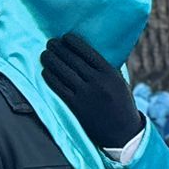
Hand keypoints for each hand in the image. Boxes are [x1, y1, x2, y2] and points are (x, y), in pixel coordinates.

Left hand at [40, 34, 142, 148]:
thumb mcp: (120, 83)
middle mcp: (98, 81)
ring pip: (63, 72)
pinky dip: (50, 78)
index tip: (65, 37)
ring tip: (45, 54)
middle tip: (50, 43)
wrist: (122, 131)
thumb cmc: (121, 103)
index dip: (74, 43)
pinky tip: (45, 71)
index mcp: (110, 73)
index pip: (88, 52)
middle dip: (59, 49)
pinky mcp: (76, 105)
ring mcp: (86, 94)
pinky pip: (59, 88)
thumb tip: (90, 54)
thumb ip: (107, 69)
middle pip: (73, 60)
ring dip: (51, 61)